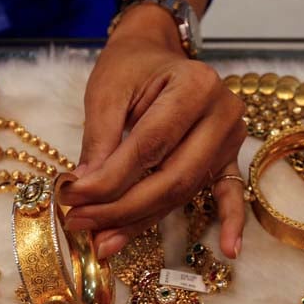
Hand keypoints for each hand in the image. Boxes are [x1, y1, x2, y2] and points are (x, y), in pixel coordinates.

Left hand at [60, 5, 246, 259]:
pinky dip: (229, 221)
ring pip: (185, 192)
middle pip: (172, 178)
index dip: (109, 180)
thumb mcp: (106, 91)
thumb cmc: (130, 67)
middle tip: (81, 225)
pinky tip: (229, 250)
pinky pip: (230, 192)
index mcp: (194, 86)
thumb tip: (84, 189)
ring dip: (143, 221)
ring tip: (104, 242)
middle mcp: (222, 112)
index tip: (72, 199)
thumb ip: (99, 139)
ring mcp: (231, 137)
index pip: (149, 146)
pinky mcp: (228, 156)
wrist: (157, 53)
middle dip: (122, 209)